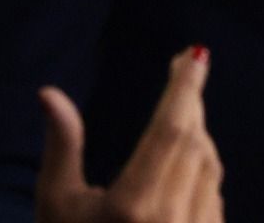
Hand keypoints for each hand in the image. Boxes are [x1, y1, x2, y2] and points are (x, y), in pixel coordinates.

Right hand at [37, 47, 223, 222]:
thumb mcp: (55, 206)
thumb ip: (62, 148)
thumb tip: (50, 93)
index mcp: (132, 209)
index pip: (170, 132)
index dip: (184, 89)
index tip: (193, 56)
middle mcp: (171, 222)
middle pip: (195, 144)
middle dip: (191, 105)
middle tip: (184, 72)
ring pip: (209, 169)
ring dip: (199, 137)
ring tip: (182, 112)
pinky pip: (213, 198)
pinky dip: (202, 172)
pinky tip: (186, 161)